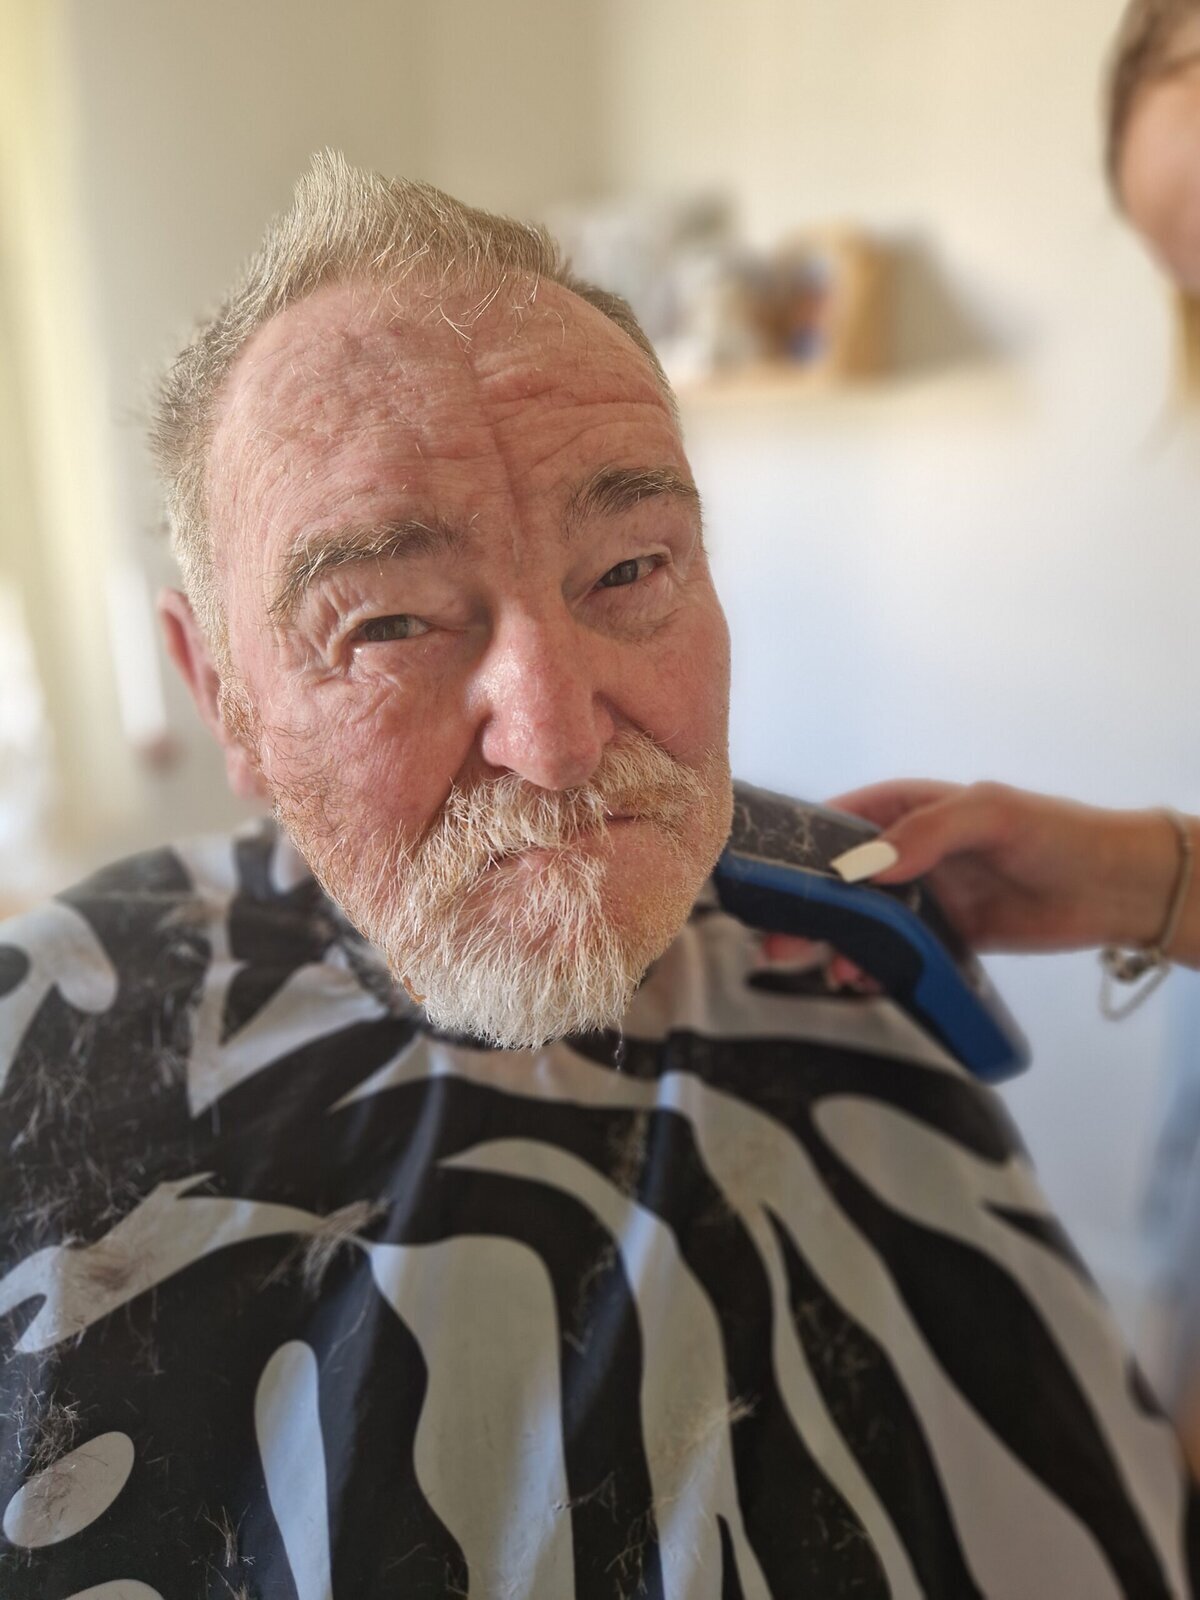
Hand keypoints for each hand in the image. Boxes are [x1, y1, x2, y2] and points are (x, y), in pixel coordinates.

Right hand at [760, 780, 1197, 971]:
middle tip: (777, 942)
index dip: (801, 849)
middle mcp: (906, 852)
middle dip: (808, 909)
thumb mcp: (990, 815)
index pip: (837, 823)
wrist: (1116, 890)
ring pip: (863, 922)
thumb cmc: (1055, 835)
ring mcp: (924, 896)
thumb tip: (866, 867)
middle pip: (840, 881)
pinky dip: (874, 968)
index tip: (769, 880)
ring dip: (837, 944)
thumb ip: (927, 832)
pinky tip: (861, 982)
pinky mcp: (944, 937)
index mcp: (907, 809)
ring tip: (823, 969)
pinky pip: (897, 954)